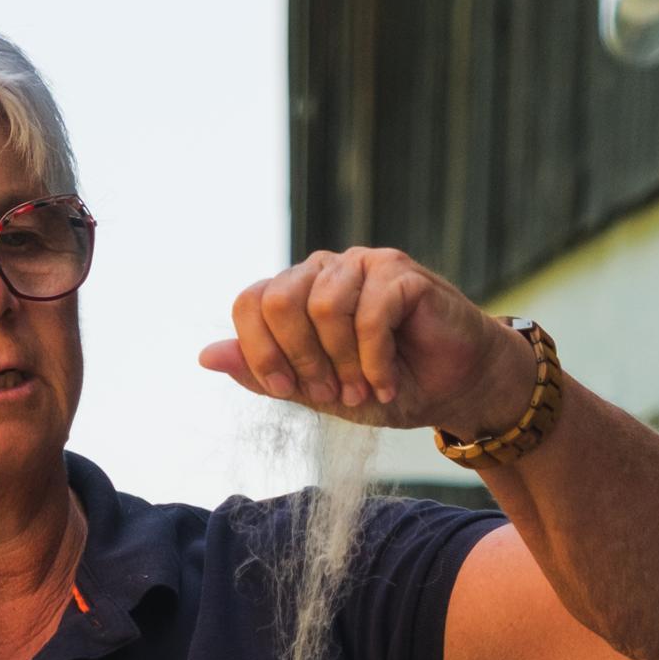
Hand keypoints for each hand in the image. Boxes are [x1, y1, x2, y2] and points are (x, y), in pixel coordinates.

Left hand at [198, 245, 537, 438]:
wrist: (453, 388)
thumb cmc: (384, 386)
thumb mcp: (315, 391)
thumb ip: (264, 373)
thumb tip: (205, 356)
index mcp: (298, 293)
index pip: (250, 302)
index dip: (259, 351)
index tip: (286, 390)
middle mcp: (325, 270)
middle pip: (279, 298)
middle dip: (300, 359)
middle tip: (332, 394)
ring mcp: (363, 265)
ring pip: (323, 305)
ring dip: (342, 363)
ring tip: (364, 390)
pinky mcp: (401, 273)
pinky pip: (370, 312)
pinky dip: (374, 359)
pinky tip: (386, 381)